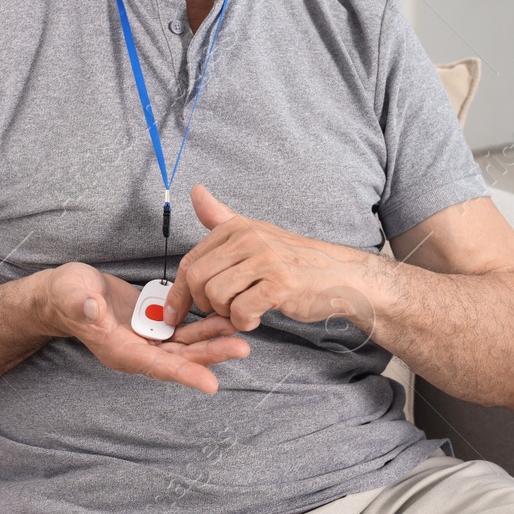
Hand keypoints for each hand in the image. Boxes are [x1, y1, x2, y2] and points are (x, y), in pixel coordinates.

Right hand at [41, 262, 250, 393]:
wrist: (67, 292)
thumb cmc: (65, 295)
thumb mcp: (71, 295)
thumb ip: (82, 305)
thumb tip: (93, 310)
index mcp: (119, 350)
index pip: (156, 366)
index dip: (184, 374)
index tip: (211, 384)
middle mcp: (137, 350)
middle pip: (179, 358)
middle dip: (210, 355)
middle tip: (242, 348)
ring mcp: (147, 338)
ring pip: (185, 344)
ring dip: (212, 340)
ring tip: (240, 332)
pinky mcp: (153, 323)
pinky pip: (182, 328)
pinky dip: (203, 325)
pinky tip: (224, 316)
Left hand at [171, 185, 376, 332]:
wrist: (339, 276)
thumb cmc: (293, 261)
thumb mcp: (255, 233)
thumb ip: (221, 217)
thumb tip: (195, 191)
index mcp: (236, 228)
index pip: (190, 261)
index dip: (179, 292)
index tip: (175, 312)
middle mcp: (249, 238)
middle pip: (198, 279)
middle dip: (203, 304)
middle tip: (221, 310)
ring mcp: (265, 260)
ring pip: (216, 296)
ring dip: (225, 314)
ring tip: (243, 311)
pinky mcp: (280, 284)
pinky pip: (241, 311)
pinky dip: (244, 322)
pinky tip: (256, 318)